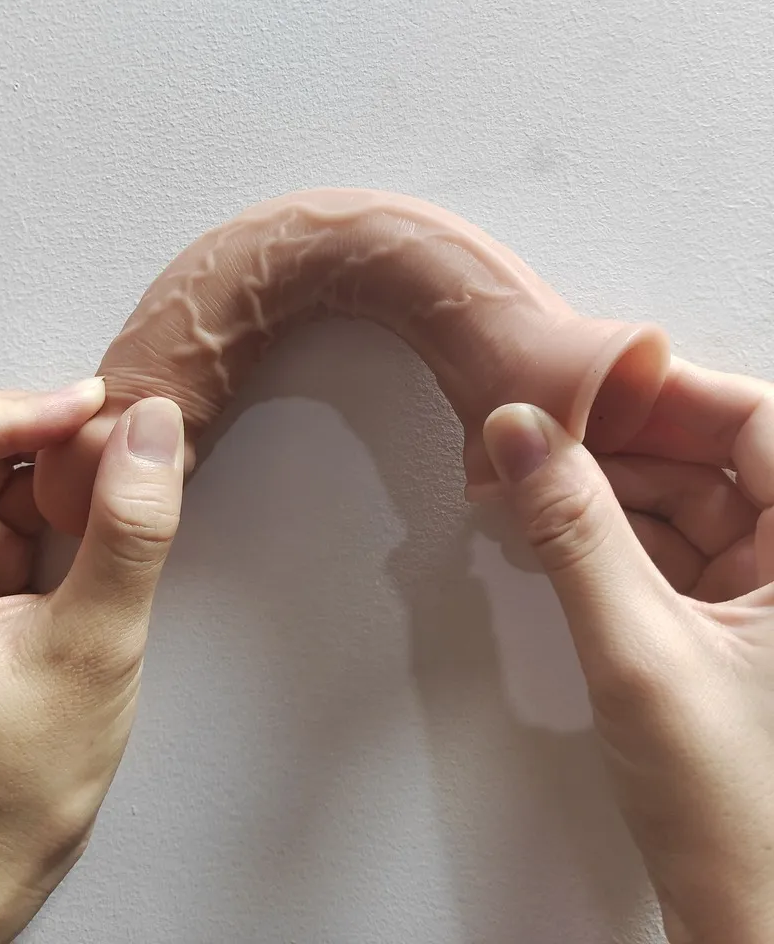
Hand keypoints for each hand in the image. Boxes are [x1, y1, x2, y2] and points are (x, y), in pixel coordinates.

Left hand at [0, 379, 184, 942]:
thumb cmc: (0, 794)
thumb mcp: (90, 652)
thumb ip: (127, 535)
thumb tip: (151, 437)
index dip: (8, 407)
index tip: (87, 409)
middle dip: (35, 430)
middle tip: (110, 440)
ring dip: (51, 462)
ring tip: (118, 475)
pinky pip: (1, 508)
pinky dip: (54, 499)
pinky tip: (97, 511)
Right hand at [482, 357, 773, 943]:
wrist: (752, 930)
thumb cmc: (746, 825)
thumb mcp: (639, 654)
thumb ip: (574, 532)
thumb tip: (526, 436)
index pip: (762, 423)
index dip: (675, 393)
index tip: (593, 385)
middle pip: (720, 460)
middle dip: (627, 444)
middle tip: (546, 433)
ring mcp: (773, 603)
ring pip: (691, 506)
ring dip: (612, 491)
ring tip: (536, 484)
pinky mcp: (737, 632)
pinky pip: (675, 553)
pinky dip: (617, 537)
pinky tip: (562, 532)